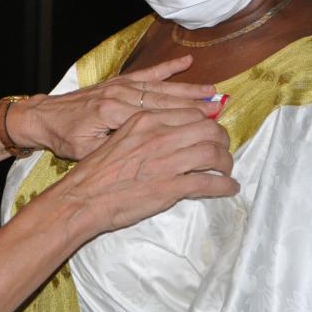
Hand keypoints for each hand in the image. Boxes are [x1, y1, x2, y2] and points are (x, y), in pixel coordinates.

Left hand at [9, 55, 218, 160]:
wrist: (43, 118)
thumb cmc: (64, 139)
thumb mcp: (88, 151)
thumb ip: (116, 147)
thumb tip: (147, 152)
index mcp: (113, 112)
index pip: (156, 117)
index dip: (184, 122)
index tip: (207, 126)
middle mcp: (120, 94)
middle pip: (164, 100)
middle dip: (194, 105)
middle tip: (221, 110)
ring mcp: (119, 86)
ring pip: (160, 87)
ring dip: (188, 90)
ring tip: (213, 92)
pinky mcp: (117, 82)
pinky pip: (147, 74)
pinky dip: (168, 69)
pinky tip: (186, 63)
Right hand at [45, 105, 236, 238]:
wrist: (82, 198)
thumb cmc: (97, 172)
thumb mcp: (121, 138)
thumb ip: (147, 132)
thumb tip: (171, 134)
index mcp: (145, 120)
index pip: (191, 113)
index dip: (208, 123)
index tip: (213, 132)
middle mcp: (158, 136)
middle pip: (208, 130)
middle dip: (223, 141)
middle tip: (224, 150)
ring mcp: (165, 162)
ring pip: (213, 154)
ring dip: (226, 163)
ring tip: (227, 170)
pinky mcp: (169, 187)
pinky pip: (208, 183)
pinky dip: (224, 185)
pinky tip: (229, 187)